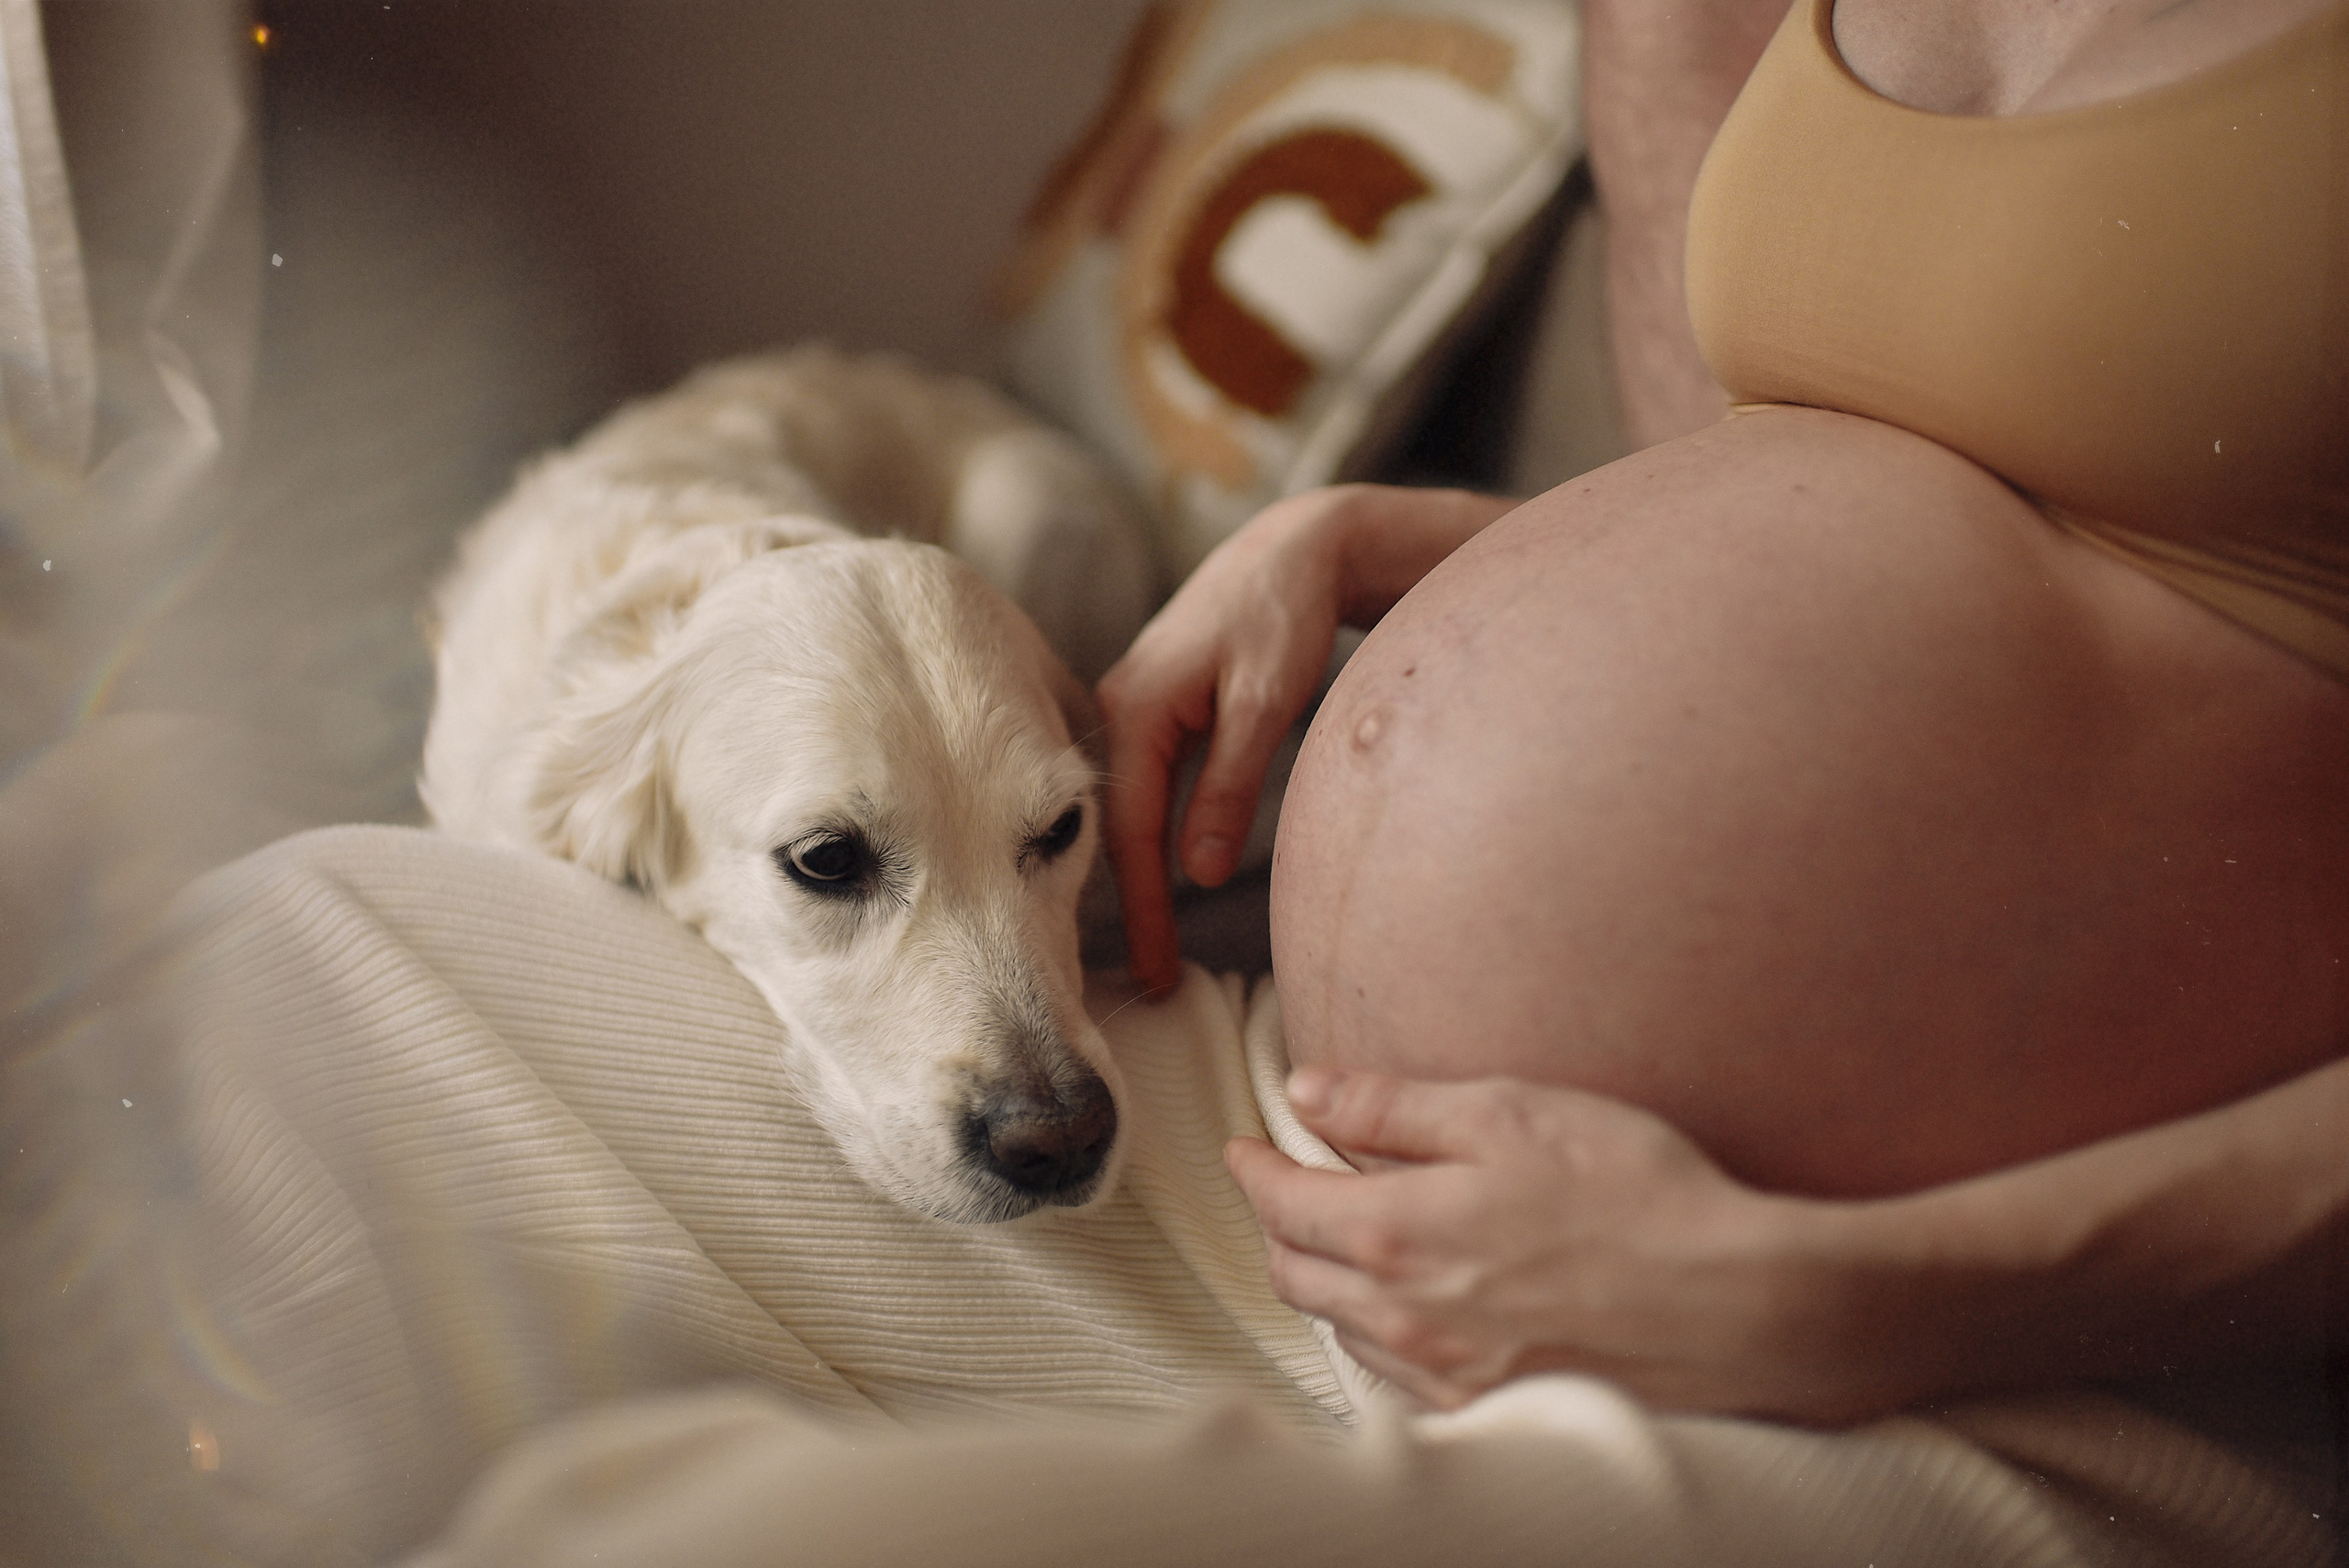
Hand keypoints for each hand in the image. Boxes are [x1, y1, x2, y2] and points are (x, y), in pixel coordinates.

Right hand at [1096, 485, 1514, 989]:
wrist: (1292, 549)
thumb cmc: (1283, 616)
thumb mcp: (1266, 703)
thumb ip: (1227, 786)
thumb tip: (1197, 872)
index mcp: (1135, 709)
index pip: (1135, 834)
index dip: (1146, 911)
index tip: (1157, 973)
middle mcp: (1116, 709)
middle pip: (1122, 831)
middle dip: (1135, 910)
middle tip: (1153, 985)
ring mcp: (1129, 708)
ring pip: (1132, 812)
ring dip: (1142, 879)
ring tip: (1156, 950)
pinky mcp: (1151, 710)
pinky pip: (1144, 789)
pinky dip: (1152, 839)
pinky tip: (1162, 881)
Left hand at [1227, 1068, 1915, 1421]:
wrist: (1743, 1307)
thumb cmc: (1637, 1196)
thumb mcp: (1511, 1113)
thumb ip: (1394, 1108)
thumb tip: (1307, 1093)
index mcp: (1393, 1235)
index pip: (1281, 1203)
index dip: (1254, 1168)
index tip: (1247, 1146)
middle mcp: (1403, 1318)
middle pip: (1295, 1274)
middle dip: (1278, 1225)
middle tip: (1286, 1187)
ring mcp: (1445, 1376)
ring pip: (1341, 1330)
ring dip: (1326, 1281)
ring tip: (1345, 1240)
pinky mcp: (1490, 1410)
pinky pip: (1395, 1378)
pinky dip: (1378, 1335)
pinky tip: (1408, 1308)